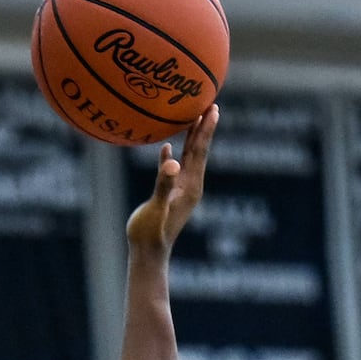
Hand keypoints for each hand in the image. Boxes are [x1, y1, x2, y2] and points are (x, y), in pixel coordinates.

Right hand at [126, 104, 218, 253]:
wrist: (148, 253)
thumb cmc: (150, 233)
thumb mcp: (156, 208)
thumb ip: (163, 184)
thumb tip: (171, 162)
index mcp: (190, 186)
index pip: (200, 152)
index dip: (205, 130)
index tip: (212, 110)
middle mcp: (190, 185)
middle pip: (199, 151)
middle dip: (204, 129)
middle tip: (210, 105)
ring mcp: (180, 190)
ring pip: (189, 158)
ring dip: (192, 139)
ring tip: (195, 119)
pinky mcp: (170, 195)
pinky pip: (173, 170)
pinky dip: (173, 156)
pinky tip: (168, 146)